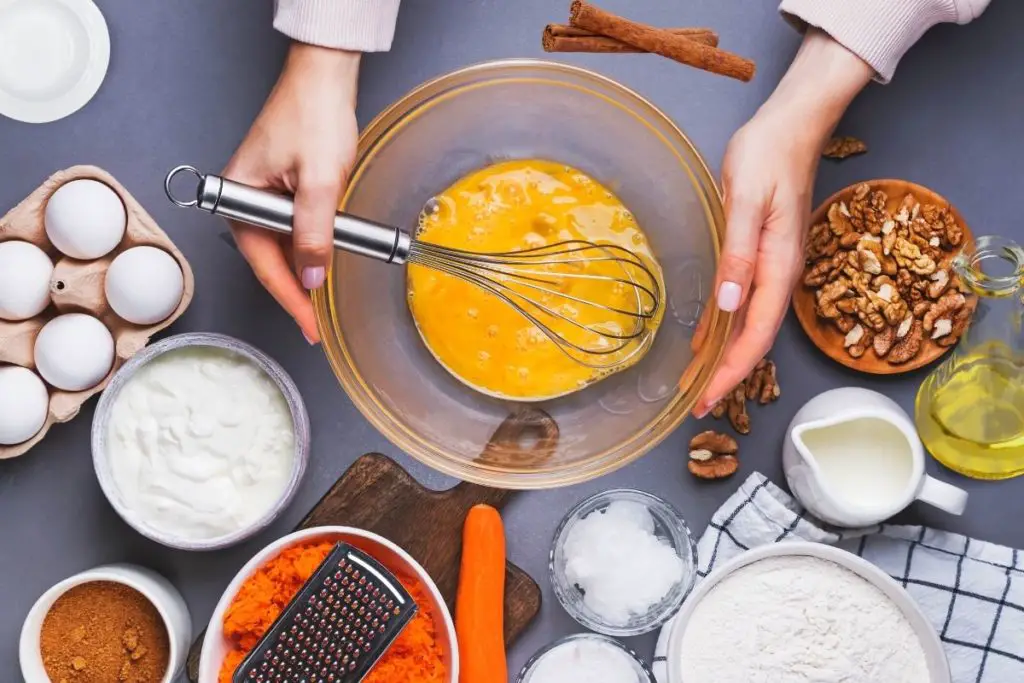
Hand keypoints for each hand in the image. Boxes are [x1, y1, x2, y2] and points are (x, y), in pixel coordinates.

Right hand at [223, 43, 360, 343]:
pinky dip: (309, 248)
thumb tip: (311, 278)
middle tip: (318, 324)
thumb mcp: (320, 182)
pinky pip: (292, 230)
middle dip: (296, 293)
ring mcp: (261, 196)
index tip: (310, 327)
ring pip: (282, 248)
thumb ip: (315, 233)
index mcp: (240, 198)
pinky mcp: (279, 190)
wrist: (323, 79)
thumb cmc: (313, 116)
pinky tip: (323, 263)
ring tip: (323, 300)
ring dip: (304, 271)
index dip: (291, 300)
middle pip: (270, 262)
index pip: (264, 265)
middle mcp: (245, 200)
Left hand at [693, 29, 872, 415]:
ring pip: (746, 325)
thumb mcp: (747, 202)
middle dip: (725, 376)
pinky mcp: (760, 255)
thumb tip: (731, 306)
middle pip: (753, 339)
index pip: (756, 335)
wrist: (791, 125)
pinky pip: (740, 303)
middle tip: (695, 404)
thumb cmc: (768, 155)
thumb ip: (738, 255)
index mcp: (779, 267)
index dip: (732, 372)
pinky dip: (722, 326)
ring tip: (695, 383)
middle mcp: (779, 274)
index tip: (707, 399)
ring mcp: (771, 267)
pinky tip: (705, 340)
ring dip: (722, 356)